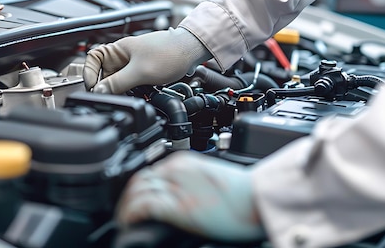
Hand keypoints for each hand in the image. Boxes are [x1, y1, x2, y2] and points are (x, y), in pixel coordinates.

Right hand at [83, 27, 211, 93]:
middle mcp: (123, 56)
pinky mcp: (143, 71)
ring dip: (120, 89)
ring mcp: (133, 64)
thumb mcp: (140, 72)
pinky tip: (138, 94)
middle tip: (112, 96)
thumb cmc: (170, 53)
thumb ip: (118, 83)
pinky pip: (130, 83)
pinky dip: (131, 90)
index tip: (93, 88)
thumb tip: (100, 91)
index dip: (89, 74)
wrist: (192, 52)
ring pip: (118, 80)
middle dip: (107, 86)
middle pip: (104, 73)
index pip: (92, 59)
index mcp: (118, 50)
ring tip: (127, 95)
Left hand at [116, 151, 265, 242]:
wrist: (259, 199)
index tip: (134, 200)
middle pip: (138, 180)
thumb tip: (178, 196)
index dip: (136, 188)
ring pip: (136, 191)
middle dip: (127, 197)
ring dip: (125, 207)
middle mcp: (177, 171)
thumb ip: (189, 181)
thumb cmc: (243, 193)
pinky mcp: (179, 207)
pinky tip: (130, 222)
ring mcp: (177, 188)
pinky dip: (131, 214)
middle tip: (124, 213)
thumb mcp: (209, 178)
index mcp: (184, 162)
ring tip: (125, 220)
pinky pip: (144, 206)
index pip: (148, 171)